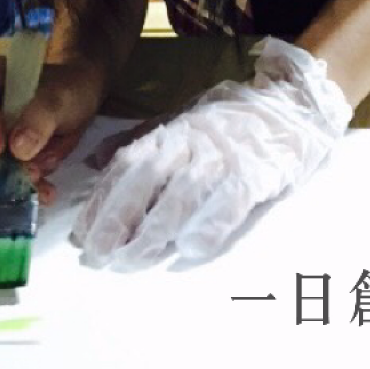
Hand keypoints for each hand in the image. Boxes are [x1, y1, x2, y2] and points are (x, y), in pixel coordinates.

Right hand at [0, 56, 103, 203]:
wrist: (82, 99)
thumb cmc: (69, 87)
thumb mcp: (61, 97)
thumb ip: (40, 117)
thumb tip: (17, 151)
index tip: (0, 148)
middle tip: (23, 174)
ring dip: (7, 180)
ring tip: (41, 185)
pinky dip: (20, 187)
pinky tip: (44, 191)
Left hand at [71, 37, 352, 267]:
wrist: (288, 106)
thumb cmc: (229, 121)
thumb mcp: (178, 120)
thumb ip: (138, 141)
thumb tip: (95, 161)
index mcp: (169, 133)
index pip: (125, 167)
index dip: (101, 201)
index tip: (81, 235)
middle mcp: (190, 143)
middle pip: (144, 180)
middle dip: (116, 220)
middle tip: (96, 256)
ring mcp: (222, 158)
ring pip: (180, 196)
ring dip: (151, 233)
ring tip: (129, 262)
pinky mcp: (254, 174)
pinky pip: (227, 203)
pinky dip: (209, 226)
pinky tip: (190, 249)